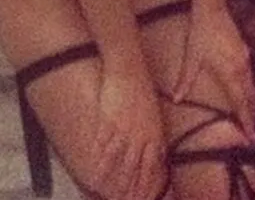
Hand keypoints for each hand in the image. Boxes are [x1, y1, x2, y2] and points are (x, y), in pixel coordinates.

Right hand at [91, 69, 167, 199]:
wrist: (128, 68)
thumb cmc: (143, 89)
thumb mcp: (155, 114)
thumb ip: (156, 135)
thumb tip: (159, 153)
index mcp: (155, 134)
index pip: (152, 168)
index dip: (146, 186)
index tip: (141, 198)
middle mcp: (141, 135)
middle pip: (135, 169)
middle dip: (129, 187)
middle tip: (123, 199)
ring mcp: (125, 129)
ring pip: (118, 160)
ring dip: (111, 177)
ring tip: (103, 189)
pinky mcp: (110, 120)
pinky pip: (104, 143)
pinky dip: (100, 157)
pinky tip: (95, 165)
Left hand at [172, 7, 254, 140]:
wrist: (212, 9)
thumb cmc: (200, 33)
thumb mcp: (191, 58)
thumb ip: (185, 80)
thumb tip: (175, 99)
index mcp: (230, 73)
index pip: (241, 103)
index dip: (246, 121)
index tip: (250, 136)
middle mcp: (241, 68)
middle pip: (250, 98)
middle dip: (251, 116)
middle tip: (251, 134)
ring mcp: (245, 59)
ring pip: (252, 86)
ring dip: (251, 103)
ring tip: (249, 117)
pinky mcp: (244, 52)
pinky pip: (250, 76)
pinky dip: (249, 88)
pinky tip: (245, 91)